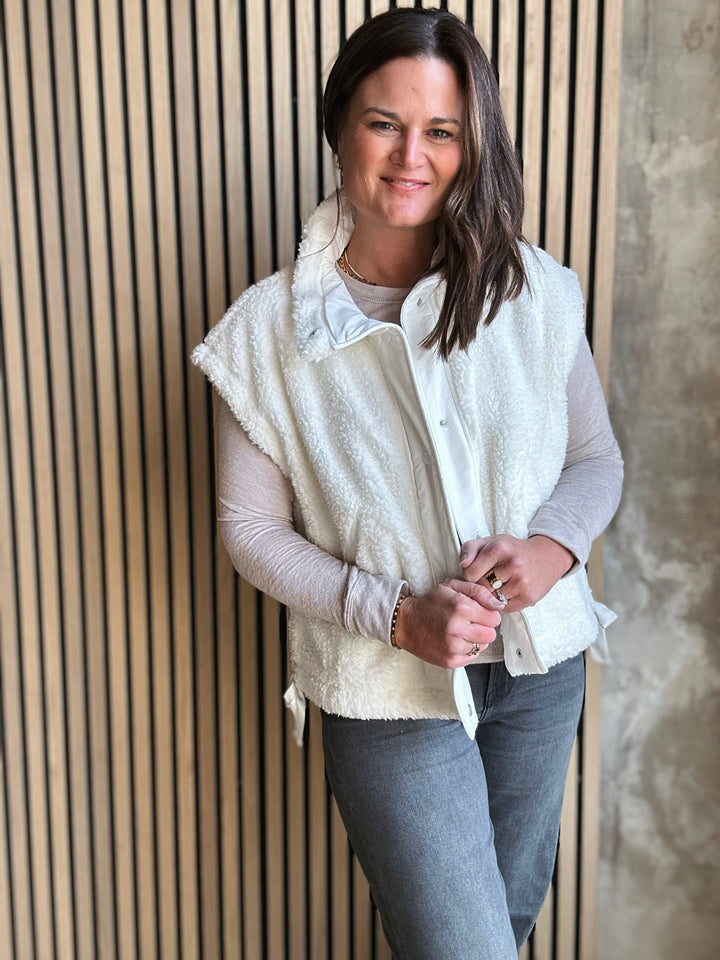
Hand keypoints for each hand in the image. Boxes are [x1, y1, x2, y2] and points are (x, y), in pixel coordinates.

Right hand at [393, 579, 503, 667]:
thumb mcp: (453, 587)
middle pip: (490, 634)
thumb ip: (479, 592)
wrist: (406, 622)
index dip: (488, 614)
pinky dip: (466, 650)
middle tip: (470, 622)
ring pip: (482, 646)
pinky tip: (454, 641)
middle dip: (483, 627)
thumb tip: (499, 604)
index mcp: (461, 608)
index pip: (495, 617)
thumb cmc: (430, 603)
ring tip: (460, 631)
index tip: (478, 612)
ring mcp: (453, 647)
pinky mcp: (450, 661)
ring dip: (474, 639)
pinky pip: (471, 657)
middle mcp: (458, 629)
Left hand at [459, 534, 573, 612]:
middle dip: (481, 585)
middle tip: (489, 578)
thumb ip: (470, 549)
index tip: (478, 571)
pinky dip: (503, 602)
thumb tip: (463, 565)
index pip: (469, 573)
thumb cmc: (514, 549)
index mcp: (499, 548)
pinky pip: (505, 608)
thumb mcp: (491, 541)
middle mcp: (512, 564)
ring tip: (500, 584)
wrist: (547, 556)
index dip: (470, 574)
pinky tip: (509, 591)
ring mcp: (522, 582)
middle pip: (481, 587)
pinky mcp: (529, 596)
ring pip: (492, 599)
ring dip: (492, 595)